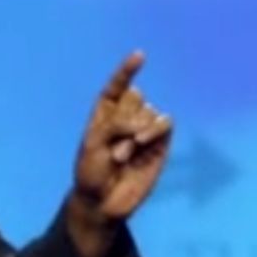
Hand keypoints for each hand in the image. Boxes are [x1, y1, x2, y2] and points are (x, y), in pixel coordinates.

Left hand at [68, 51, 172, 256]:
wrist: (102, 201)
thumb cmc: (90, 171)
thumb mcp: (93, 143)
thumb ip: (115, 124)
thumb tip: (145, 121)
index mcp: (104, 113)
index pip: (116, 87)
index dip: (127, 70)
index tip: (140, 54)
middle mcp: (125, 118)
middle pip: (136, 97)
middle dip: (125, 119)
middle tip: (113, 146)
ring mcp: (144, 131)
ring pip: (150, 112)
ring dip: (137, 131)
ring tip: (124, 154)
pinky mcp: (160, 145)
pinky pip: (165, 124)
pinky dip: (155, 130)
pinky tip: (143, 144)